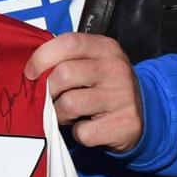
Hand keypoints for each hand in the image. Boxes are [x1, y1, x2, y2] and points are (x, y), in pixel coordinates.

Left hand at [24, 32, 142, 152]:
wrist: (146, 111)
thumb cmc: (105, 83)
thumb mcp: (92, 61)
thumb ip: (66, 59)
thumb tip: (31, 70)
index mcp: (105, 47)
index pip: (68, 43)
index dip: (42, 57)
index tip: (30, 72)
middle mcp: (116, 69)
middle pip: (63, 75)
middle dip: (49, 90)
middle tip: (53, 97)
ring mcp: (122, 97)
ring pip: (69, 104)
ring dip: (60, 113)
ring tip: (69, 113)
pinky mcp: (124, 125)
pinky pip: (83, 132)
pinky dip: (78, 133)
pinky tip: (88, 125)